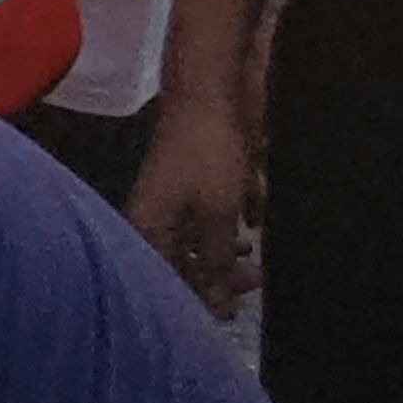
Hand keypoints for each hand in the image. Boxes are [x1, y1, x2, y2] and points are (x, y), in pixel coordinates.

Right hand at [125, 93, 262, 316]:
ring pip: (198, 241)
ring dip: (226, 254)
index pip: (167, 284)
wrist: (210, 90)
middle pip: (182, 265)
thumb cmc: (207, 155)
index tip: (233, 311)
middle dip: (218, 278)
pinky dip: (232, 224)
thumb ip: (216, 263)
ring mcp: (173, 200)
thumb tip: (217, 307)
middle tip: (252, 281)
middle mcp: (155, 221)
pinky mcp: (193, 182)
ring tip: (253, 259)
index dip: (199, 301)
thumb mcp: (217, 216)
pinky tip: (253, 224)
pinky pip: (211, 215)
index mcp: (149, 233)